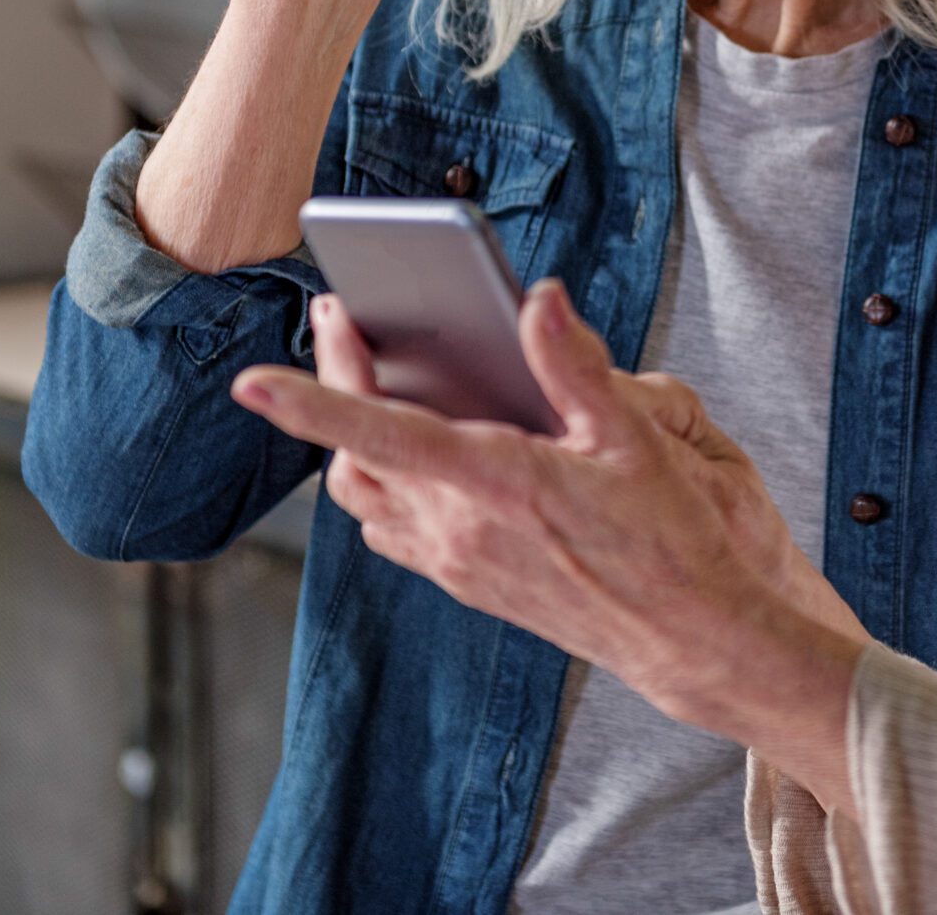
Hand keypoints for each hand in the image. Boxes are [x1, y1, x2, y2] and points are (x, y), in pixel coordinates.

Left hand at [229, 282, 862, 732]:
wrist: (686, 637)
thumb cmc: (669, 539)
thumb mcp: (637, 438)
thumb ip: (575, 364)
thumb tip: (536, 298)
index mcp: (496, 481)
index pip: (380, 433)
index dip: (310, 403)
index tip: (251, 382)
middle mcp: (459, 527)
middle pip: (352, 456)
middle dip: (334, 383)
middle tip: (344, 320)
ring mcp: (456, 561)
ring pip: (360, 498)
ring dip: (349, 439)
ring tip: (370, 378)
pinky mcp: (464, 583)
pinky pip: (390, 530)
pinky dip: (380, 485)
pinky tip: (413, 456)